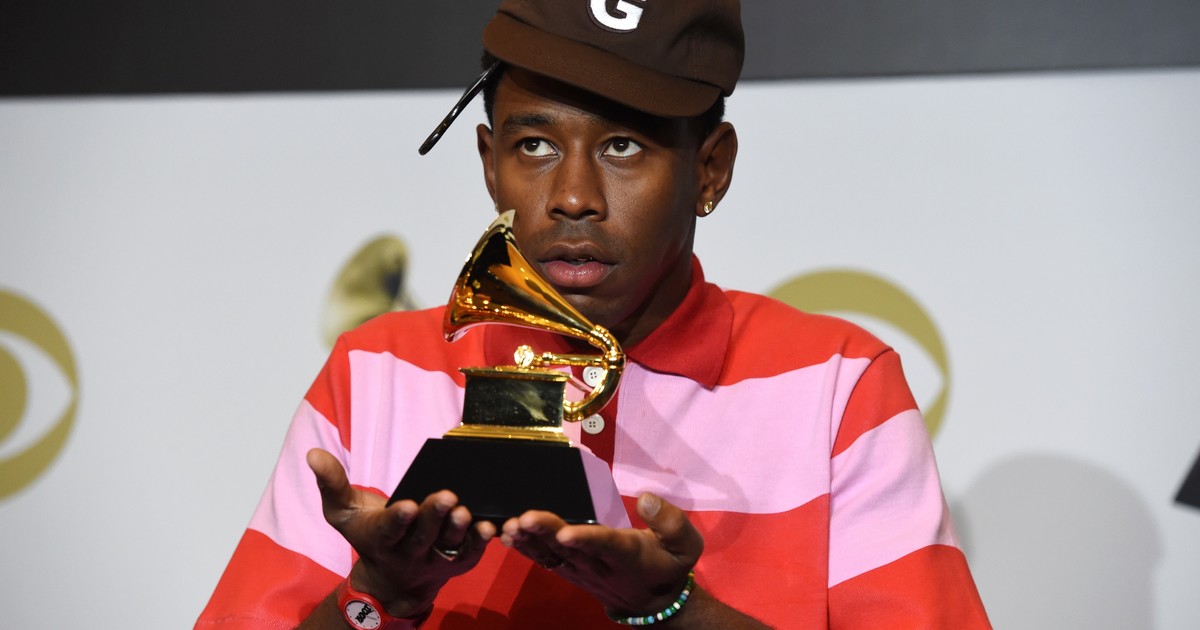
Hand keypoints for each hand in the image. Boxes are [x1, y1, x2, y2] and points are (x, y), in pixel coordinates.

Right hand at [306, 448, 495, 617]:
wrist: (394, 578)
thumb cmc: (368, 535)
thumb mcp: (342, 513)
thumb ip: (331, 483)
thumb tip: (313, 453)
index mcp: (381, 539)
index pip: (389, 530)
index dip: (398, 520)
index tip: (407, 504)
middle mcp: (409, 552)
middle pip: (423, 536)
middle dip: (433, 517)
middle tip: (446, 496)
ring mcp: (435, 560)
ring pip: (449, 546)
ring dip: (458, 530)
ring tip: (464, 511)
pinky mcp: (459, 562)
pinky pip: (472, 553)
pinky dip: (480, 542)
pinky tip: (489, 526)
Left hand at [499, 492, 701, 616]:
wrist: (655, 602)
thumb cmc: (669, 565)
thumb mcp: (686, 545)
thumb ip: (671, 521)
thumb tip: (646, 497)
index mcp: (628, 554)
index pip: (605, 545)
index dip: (585, 539)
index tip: (565, 533)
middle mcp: (600, 564)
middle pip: (570, 548)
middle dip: (546, 532)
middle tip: (524, 518)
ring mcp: (582, 570)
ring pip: (552, 555)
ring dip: (529, 541)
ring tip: (510, 525)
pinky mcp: (571, 571)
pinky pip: (545, 560)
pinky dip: (526, 548)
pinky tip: (508, 535)